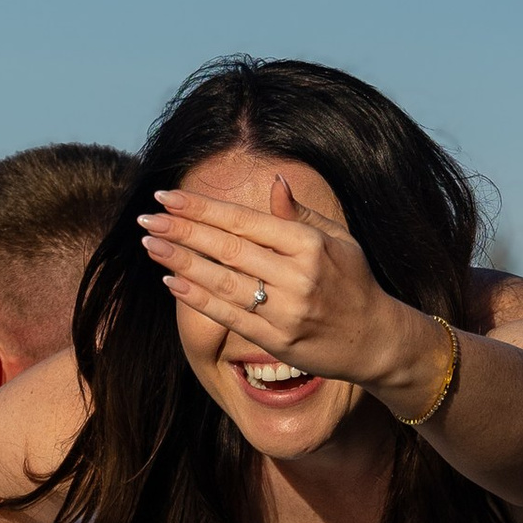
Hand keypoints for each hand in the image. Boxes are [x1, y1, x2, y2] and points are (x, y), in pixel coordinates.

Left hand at [139, 172, 432, 405]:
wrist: (375, 339)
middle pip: (228, 249)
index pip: (244, 221)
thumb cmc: (354, 282)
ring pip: (223, 282)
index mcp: (309, 244)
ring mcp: (286, 310)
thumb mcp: (338, 239)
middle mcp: (297, 275)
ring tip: (152, 244)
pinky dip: (198, 299)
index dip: (202, 208)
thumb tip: (275, 181)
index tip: (167, 196)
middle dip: (183, 230)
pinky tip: (173, 282)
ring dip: (182, 262)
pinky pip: (230, 316)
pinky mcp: (277, 340)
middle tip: (147, 218)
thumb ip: (300, 214)